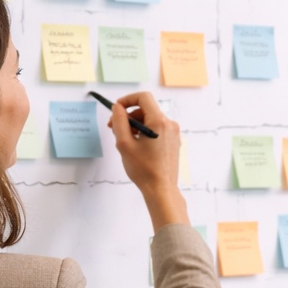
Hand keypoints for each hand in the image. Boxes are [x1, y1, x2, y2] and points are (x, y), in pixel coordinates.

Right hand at [106, 92, 187, 229]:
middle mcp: (169, 124)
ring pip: (150, 120)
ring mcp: (173, 133)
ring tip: (124, 140)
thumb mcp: (124, 143)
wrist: (161, 189)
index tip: (116, 109)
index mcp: (159, 122)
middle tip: (113, 127)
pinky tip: (135, 146)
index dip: (127, 100)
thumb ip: (119, 121)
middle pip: (146, 109)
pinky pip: (156, 129)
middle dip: (128, 116)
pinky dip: (144, 132)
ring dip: (135, 125)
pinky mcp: (173, 141)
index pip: (143, 97)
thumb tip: (117, 107)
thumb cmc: (143, 169)